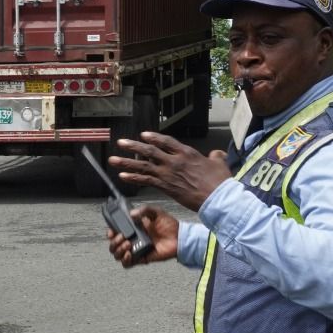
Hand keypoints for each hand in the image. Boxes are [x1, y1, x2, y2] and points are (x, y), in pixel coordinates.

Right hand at [107, 206, 178, 267]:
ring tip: (128, 244)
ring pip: (117, 255)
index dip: (110, 233)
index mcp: (133, 229)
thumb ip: (144, 210)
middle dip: (114, 242)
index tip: (112, 231)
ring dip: (118, 250)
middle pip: (113, 245)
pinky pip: (127, 264)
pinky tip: (129, 254)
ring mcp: (136, 250)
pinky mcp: (141, 259)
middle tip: (122, 237)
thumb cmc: (169, 225)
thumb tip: (132, 214)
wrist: (179, 237)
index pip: (115, 232)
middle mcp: (132, 240)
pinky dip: (125, 260)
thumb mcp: (156, 212)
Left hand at [108, 132, 231, 211]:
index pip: (167, 142)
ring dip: (126, 162)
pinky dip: (133, 177)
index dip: (154, 138)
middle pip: (150, 151)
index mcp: (187, 153)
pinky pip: (145, 180)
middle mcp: (175, 160)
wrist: (217, 197)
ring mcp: (168, 173)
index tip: (143, 135)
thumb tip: (216, 154)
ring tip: (112, 159)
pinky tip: (122, 176)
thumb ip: (215, 157)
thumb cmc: (220, 182)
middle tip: (120, 143)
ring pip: (143, 165)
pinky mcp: (165, 186)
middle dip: (133, 146)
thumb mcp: (219, 163)